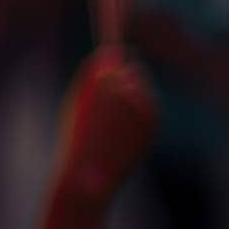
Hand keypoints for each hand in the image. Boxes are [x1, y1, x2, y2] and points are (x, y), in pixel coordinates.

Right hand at [54, 46, 157, 205]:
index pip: (117, 54)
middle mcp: (125, 87)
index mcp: (101, 78)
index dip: (116, 58)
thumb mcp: (76, 101)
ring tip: (114, 119)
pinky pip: (150, 108)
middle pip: (134, 71)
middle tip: (113, 96)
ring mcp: (142, 105)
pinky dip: (141, 114)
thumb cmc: (75, 138)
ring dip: (135, 96)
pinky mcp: (152, 122)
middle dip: (126, 78)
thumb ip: (95, 74)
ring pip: (144, 89)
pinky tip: (125, 129)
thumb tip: (114, 53)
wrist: (89, 176)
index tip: (117, 58)